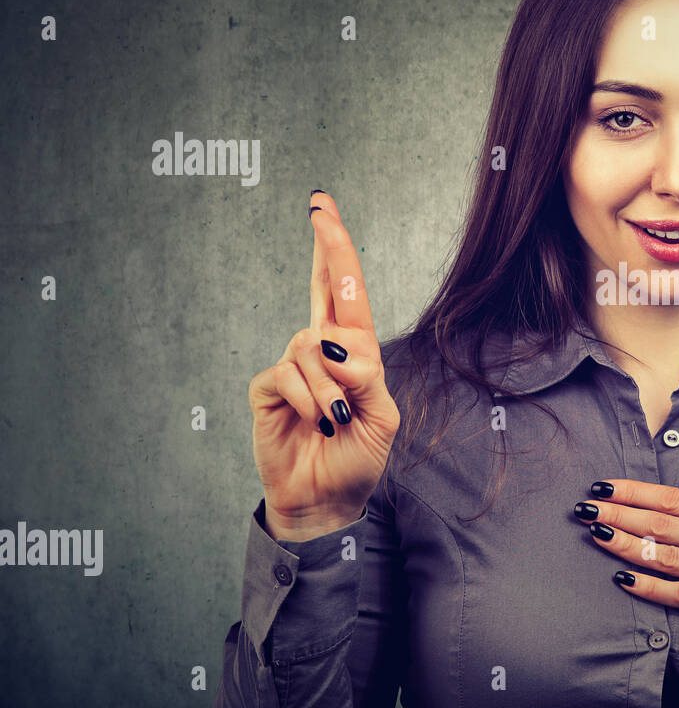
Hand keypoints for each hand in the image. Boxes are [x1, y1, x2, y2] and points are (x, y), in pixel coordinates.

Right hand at [248, 192, 400, 539]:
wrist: (326, 500)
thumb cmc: (356, 457)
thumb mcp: (381, 417)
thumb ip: (368, 378)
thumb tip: (337, 347)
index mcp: (354, 352)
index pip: (347, 294)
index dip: (337, 252)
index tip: (323, 208)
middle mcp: (321, 350)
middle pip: (322, 288)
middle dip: (326, 246)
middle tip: (320, 206)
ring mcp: (292, 367)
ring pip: (312, 346)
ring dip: (332, 387)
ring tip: (336, 422)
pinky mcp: (267, 390)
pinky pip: (290, 375)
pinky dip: (312, 401)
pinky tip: (317, 424)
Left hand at [575, 426, 678, 642]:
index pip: (673, 498)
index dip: (635, 491)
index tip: (605, 485)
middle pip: (659, 524)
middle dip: (617, 513)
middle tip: (581, 508)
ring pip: (663, 557)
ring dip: (625, 545)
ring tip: (594, 534)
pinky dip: (651, 588)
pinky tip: (624, 580)